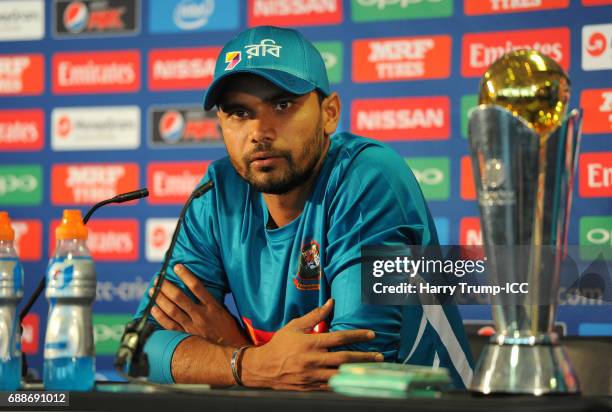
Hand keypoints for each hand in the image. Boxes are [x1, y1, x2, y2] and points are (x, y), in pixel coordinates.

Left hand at [149, 263, 249, 346]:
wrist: (231, 353)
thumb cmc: (229, 330)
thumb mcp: (224, 312)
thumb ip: (212, 302)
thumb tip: (200, 290)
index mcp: (213, 307)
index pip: (197, 287)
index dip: (186, 275)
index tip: (177, 267)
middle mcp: (201, 316)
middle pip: (180, 298)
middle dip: (167, 287)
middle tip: (158, 279)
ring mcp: (192, 327)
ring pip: (172, 310)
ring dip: (160, 299)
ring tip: (152, 291)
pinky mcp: (186, 337)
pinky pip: (170, 325)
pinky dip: (160, 316)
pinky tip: (153, 309)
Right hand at [241, 299, 382, 390]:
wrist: (263, 367)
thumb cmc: (280, 344)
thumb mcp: (295, 326)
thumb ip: (315, 316)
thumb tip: (331, 303)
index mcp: (310, 343)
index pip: (339, 338)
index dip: (357, 336)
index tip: (371, 334)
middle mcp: (313, 360)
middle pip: (344, 359)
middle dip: (364, 357)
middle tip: (380, 356)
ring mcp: (312, 375)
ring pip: (340, 375)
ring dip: (358, 373)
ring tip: (373, 371)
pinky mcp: (310, 387)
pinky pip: (331, 387)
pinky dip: (344, 385)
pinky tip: (356, 382)